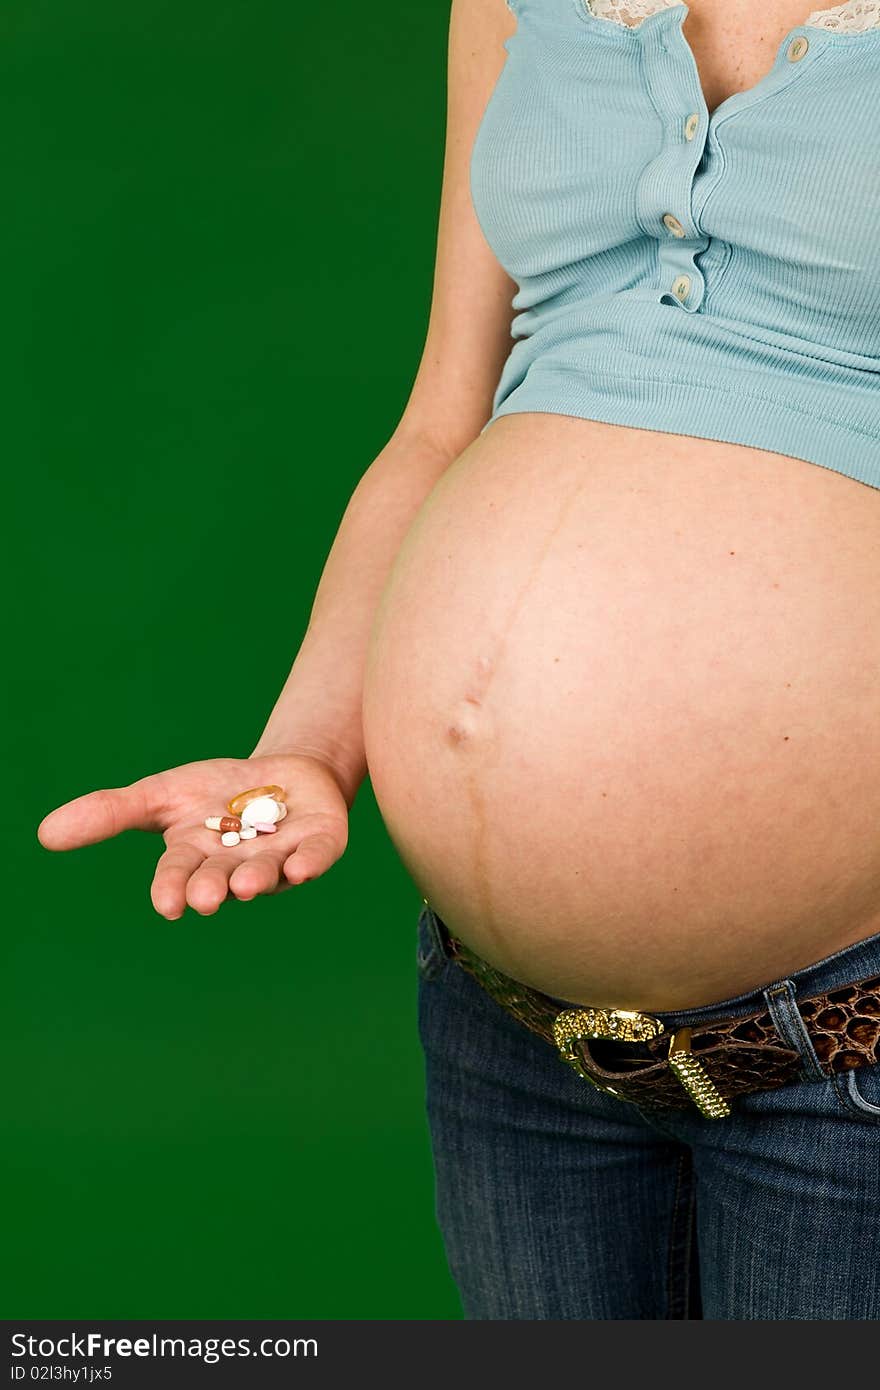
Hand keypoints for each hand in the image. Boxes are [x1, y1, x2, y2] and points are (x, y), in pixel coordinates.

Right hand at [36, 754, 349, 918]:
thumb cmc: (215, 793)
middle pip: (221, 879)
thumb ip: (110, 814)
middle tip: (204, 898)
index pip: (179, 875)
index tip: (169, 904)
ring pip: (267, 874)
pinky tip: (302, 868)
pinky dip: (310, 863)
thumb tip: (44, 834)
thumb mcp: (160, 796)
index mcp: (197, 858)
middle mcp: (237, 866)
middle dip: (212, 887)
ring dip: (257, 880)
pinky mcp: (320, 844)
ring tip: (244, 886)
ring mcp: (281, 857)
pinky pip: (317, 858)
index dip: (173, 888)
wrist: (285, 774)